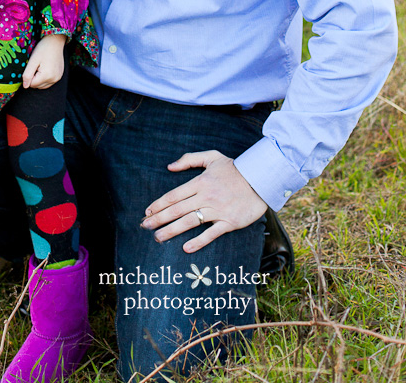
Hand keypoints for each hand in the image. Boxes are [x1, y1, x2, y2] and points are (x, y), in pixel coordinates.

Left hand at [22, 34, 65, 88]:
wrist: (55, 41)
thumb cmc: (43, 49)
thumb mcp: (33, 60)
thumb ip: (28, 74)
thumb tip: (25, 86)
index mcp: (46, 76)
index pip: (32, 84)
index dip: (28, 76)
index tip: (32, 66)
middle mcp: (54, 79)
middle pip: (37, 86)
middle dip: (34, 78)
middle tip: (36, 65)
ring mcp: (58, 78)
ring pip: (43, 86)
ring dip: (39, 79)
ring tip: (40, 66)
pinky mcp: (59, 76)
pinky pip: (49, 82)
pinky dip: (44, 78)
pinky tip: (45, 68)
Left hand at [140, 150, 267, 252]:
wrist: (261, 179)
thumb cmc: (235, 169)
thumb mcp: (212, 157)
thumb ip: (189, 159)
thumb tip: (170, 166)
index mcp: (200, 182)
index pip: (174, 195)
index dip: (159, 204)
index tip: (147, 212)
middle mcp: (206, 197)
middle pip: (177, 210)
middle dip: (159, 219)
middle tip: (144, 227)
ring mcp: (217, 210)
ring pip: (189, 222)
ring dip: (172, 231)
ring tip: (158, 238)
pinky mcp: (229, 222)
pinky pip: (211, 234)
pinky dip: (198, 241)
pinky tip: (186, 248)